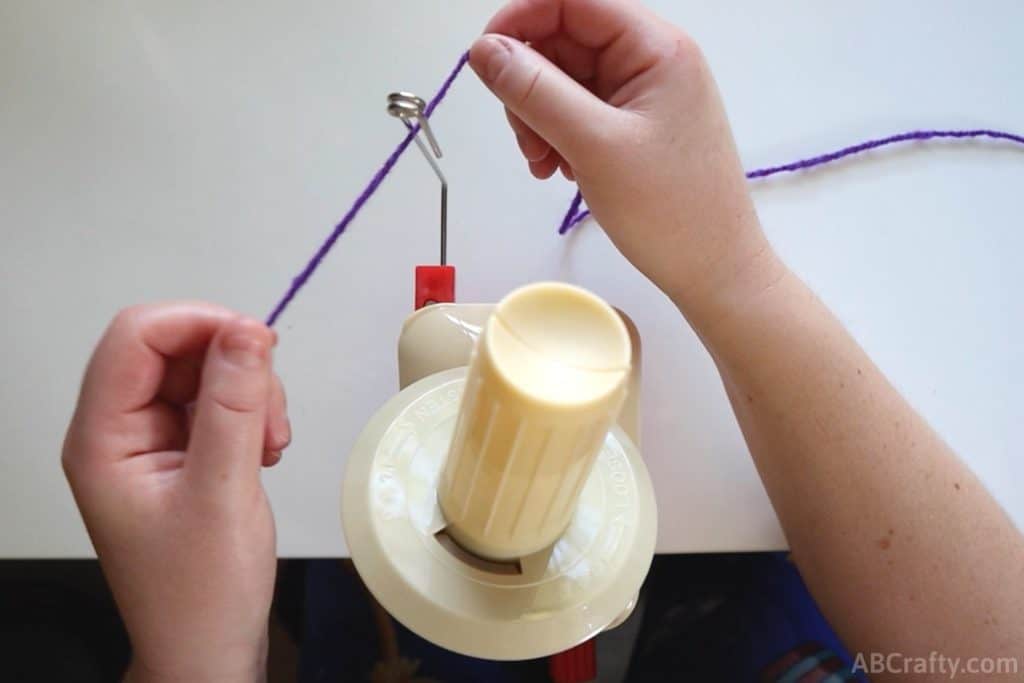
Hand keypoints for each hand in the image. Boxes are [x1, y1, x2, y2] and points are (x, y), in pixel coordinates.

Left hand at [63, 302, 290, 682]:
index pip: (135, 337)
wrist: (209, 648)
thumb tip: (250, 329)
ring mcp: (151, 440)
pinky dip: (252, 414)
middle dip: (233, 367)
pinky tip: (264, 453)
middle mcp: (119, 430)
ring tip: (269, 448)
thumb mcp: (223, 493)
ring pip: (205, 371)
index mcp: (102, 439)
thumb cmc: (203, 591)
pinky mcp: (183, 451)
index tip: (260, 343)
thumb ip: (235, 406)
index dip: (197, 323)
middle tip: (270, 419)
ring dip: (251, 394)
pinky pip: (219, 401)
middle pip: (174, 348)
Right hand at [470, 0, 777, 318]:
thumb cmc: (671, 212)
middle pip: (564, 42)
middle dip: (529, 87)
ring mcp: (644, 95)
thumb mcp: (593, 146)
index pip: (572, 1)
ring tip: (545, 165)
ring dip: (539, 118)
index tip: (483, 60)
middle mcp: (652, 60)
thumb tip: (484, 50)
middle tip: (527, 141)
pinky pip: (579, 112)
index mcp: (656, 47)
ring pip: (565, 81)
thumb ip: (535, 91)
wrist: (715, 270)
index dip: (520, 21)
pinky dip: (557, 136)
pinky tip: (561, 171)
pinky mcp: (636, 126)